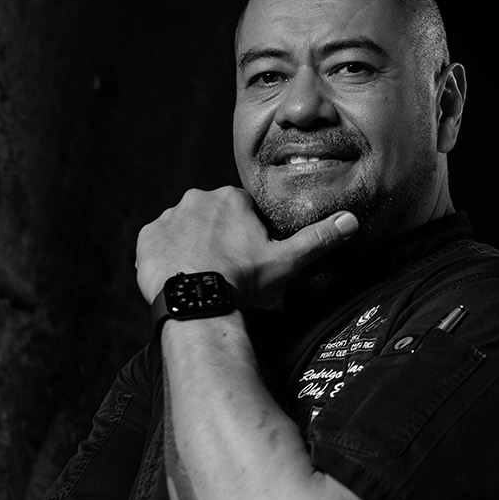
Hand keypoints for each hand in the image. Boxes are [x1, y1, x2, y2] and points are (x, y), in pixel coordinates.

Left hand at [135, 187, 357, 306]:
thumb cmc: (243, 280)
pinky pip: (159, 243)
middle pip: (213, 217)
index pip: (244, 212)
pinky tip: (184, 275)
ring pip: (186, 229)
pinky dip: (169, 256)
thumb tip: (351, 221)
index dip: (250, 236)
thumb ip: (319, 238)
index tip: (251, 259)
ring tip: (206, 275)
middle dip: (221, 238)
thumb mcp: (287, 260)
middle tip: (230, 269)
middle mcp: (196, 199)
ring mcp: (168, 218)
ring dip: (195, 246)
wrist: (197, 301)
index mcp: (231, 198)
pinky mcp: (146, 238)